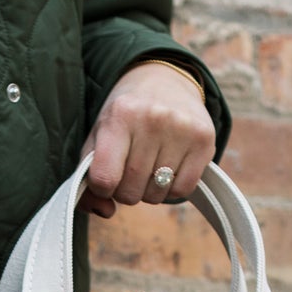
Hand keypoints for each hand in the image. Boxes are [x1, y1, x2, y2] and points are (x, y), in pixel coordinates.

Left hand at [80, 60, 215, 218]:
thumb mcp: (98, 137)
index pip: (104, 179)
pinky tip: (170, 167)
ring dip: (150, 190)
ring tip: (151, 163)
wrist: (163, 80)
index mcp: (119, 117)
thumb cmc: (125, 118)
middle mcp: (151, 119)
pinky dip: (172, 188)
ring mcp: (181, 128)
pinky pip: (182, 190)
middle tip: (131, 168)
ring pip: (156, 194)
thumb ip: (87, 178)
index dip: (102, 189)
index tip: (106, 180)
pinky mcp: (204, 139)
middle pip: (130, 191)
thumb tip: (105, 211)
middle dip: (126, 190)